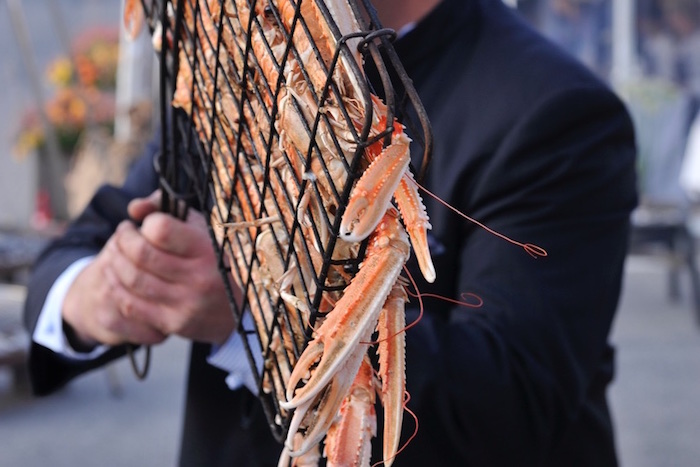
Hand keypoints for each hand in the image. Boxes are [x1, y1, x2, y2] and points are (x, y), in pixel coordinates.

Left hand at [62, 191, 235, 347]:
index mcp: (208, 249)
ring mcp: (186, 303)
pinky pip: (131, 305)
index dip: (147, 223)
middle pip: (140, 254)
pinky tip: (118, 278)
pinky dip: (117, 288)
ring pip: (131, 280)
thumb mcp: (202, 229)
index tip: (146, 224)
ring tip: (116, 254)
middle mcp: (199, 277)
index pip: (160, 230)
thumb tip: (134, 208)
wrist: (241, 310)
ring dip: (115, 263)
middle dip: (123, 239)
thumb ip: (167, 210)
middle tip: (123, 234)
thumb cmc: (216, 260)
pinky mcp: (174, 323)